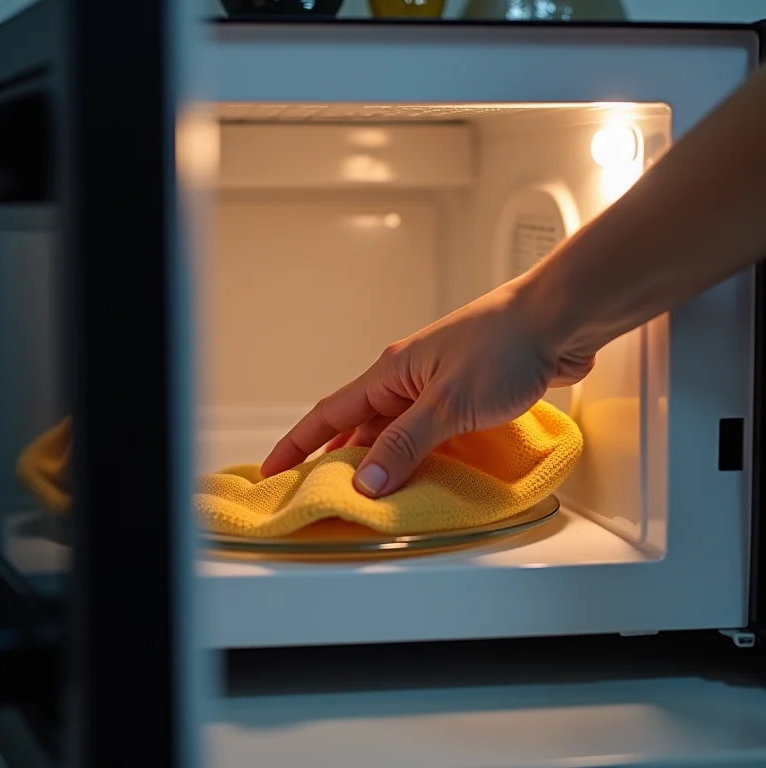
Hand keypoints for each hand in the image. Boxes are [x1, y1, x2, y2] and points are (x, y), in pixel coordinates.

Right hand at [261, 279, 593, 496]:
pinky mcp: (466, 399)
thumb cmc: (504, 343)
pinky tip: (423, 477)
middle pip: (361, 428)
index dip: (298, 442)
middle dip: (341, 462)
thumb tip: (370, 479)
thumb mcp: (447, 402)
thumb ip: (407, 442)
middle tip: (323, 496)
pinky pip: (430, 435)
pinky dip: (420, 458)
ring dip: (385, 463)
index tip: (275, 468)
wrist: (558, 323)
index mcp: (391, 373)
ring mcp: (438, 389)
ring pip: (397, 433)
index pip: (331, 412)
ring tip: (371, 498)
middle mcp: (409, 380)